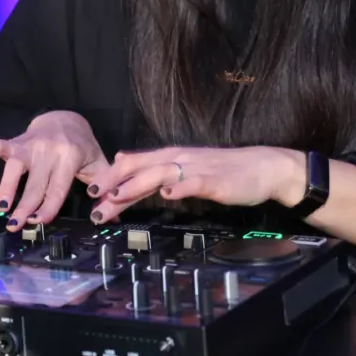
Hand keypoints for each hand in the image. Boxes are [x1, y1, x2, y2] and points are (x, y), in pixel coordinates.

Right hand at [0, 111, 108, 230]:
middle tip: (15, 226)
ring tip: (1, 208)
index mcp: (70, 158)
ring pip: (14, 166)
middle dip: (24, 206)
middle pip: (35, 184)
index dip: (48, 206)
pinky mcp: (16, 140)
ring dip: (6, 187)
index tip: (38, 222)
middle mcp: (49, 151)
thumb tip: (112, 218)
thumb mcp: (97, 165)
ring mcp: (30, 145)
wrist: (66, 118)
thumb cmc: (82, 149)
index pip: (57, 188)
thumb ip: (103, 189)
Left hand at [85, 145, 293, 222]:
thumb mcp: (185, 170)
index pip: (133, 164)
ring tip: (116, 197)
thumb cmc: (224, 172)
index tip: (91, 192)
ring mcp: (196, 168)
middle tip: (93, 197)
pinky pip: (193, 182)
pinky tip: (167, 195)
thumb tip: (126, 172)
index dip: (111, 176)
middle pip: (139, 166)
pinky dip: (178, 188)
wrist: (264, 167)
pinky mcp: (214, 180)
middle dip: (114, 181)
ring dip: (135, 186)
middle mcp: (178, 159)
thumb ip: (158, 173)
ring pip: (159, 174)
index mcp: (170, 157)